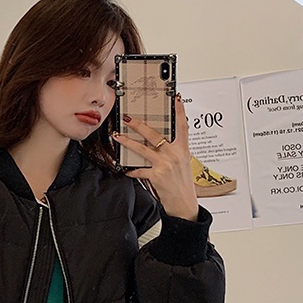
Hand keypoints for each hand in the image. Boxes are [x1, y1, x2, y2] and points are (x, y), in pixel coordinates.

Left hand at [112, 95, 198, 220]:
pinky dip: (132, 170)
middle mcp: (174, 154)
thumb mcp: (183, 163)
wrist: (184, 204)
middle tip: (128, 118)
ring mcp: (165, 164)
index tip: (175, 98)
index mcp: (183, 149)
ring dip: (128, 142)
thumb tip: (161, 141)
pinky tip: (125, 169)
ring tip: (118, 136)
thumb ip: (174, 150)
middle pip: (155, 134)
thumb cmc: (183, 184)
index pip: (183, 126)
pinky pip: (139, 170)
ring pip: (142, 149)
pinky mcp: (156, 176)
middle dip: (139, 125)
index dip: (179, 111)